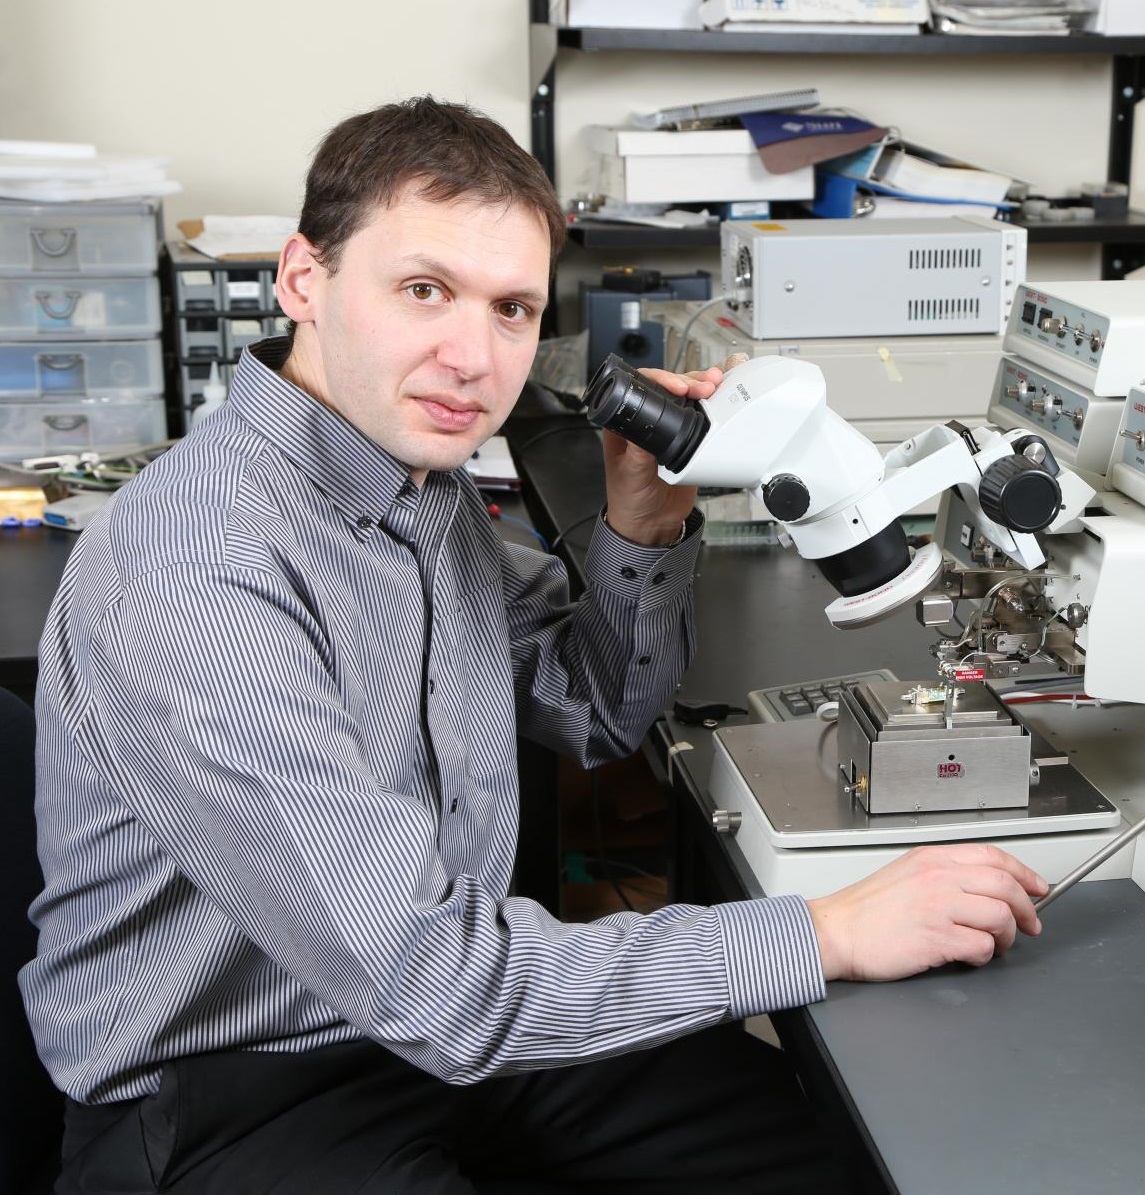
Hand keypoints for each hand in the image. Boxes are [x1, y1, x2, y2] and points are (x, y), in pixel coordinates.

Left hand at [601, 354, 745, 546]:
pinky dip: (709, 406)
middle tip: (703, 387)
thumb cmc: (630, 500)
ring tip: (714, 385)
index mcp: (623, 425)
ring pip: (683, 399)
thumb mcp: (632, 473)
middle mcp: (644, 423)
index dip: (659, 381)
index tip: (677, 387)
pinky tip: (718, 398)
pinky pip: (698, 418)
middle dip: (686, 382)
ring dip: (700, 388)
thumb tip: (648, 421)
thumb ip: (639, 450)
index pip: (638, 389)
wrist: (651, 525)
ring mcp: (666, 431)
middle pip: (665, 388)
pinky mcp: (685, 441)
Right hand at [807, 843, 1048, 982]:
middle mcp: (938, 877)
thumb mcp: (906, 873)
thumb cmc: (866, 910)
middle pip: (1006, 884)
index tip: (1038, 887)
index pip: (994, 856)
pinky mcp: (937, 937)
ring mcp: (939, 906)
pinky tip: (970, 955)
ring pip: (1001, 916)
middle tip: (1029, 924)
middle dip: (1028, 908)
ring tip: (994, 944)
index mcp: (932, 858)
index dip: (1025, 873)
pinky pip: (981, 945)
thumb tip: (985, 886)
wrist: (836, 932)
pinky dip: (984, 954)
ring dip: (1006, 936)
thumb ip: (944, 873)